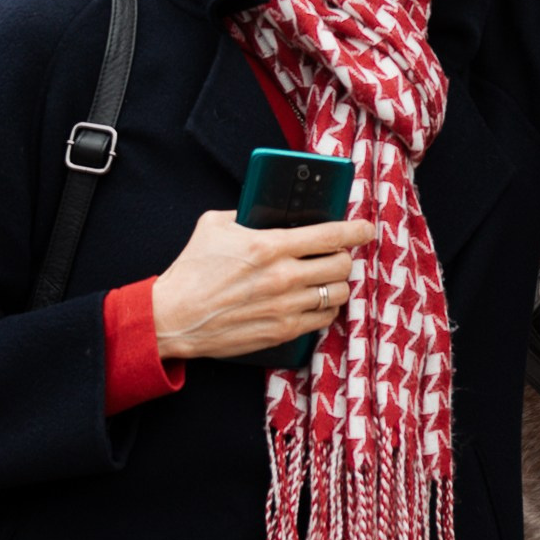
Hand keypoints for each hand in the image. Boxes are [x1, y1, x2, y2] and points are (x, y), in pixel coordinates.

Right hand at [151, 211, 377, 361]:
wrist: (173, 318)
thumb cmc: (192, 270)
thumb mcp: (215, 226)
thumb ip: (245, 213)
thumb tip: (266, 209)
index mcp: (270, 246)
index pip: (330, 236)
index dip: (357, 230)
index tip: (367, 228)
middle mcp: (284, 277)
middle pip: (341, 266)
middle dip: (344, 257)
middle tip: (337, 255)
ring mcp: (285, 307)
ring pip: (338, 294)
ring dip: (337, 284)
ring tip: (328, 279)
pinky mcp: (282, 331)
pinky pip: (323, 319)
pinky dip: (325, 309)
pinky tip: (317, 301)